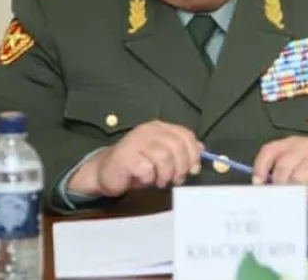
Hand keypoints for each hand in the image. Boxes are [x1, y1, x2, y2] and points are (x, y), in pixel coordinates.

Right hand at [68, 120, 202, 196]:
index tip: (193, 169)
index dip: (193, 154)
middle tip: (175, 179)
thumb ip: (181, 151)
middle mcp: (148, 130)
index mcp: (160, 127)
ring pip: (164, 157)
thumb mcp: (162, 157)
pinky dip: (149, 178)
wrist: (106, 172)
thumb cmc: (138, 165)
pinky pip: (147, 169)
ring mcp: (136, 141)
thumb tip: (201, 149)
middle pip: (177, 146)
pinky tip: (144, 179)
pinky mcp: (125, 156)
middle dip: (181, 167)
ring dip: (166, 174)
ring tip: (160, 180)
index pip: (186, 135)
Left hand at [252, 136, 307, 199]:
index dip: (260, 168)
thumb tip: (263, 186)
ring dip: (293, 193)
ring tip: (293, 200)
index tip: (258, 183)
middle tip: (277, 198)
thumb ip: (280, 170)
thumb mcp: (297, 162)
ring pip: (297, 179)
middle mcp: (304, 146)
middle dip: (278, 186)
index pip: (270, 151)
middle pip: (283, 168)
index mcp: (291, 143)